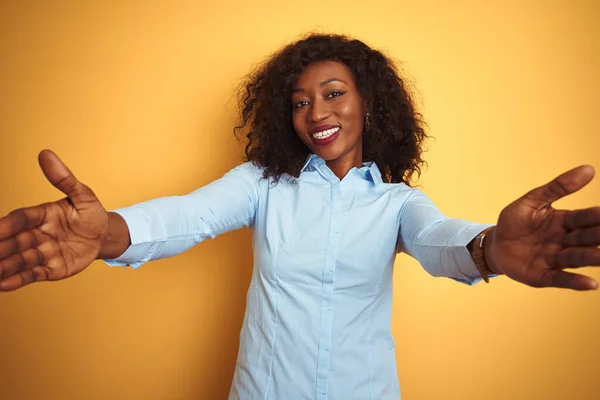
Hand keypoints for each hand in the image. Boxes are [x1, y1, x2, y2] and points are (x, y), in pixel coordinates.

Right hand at [0, 150, 108, 291]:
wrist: (105, 236)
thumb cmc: (91, 213)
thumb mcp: (83, 195)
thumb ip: (64, 178)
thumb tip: (46, 153)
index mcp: (42, 215)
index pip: (21, 219)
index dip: (8, 225)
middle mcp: (37, 234)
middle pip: (15, 241)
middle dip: (1, 248)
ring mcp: (42, 252)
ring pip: (20, 260)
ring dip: (4, 266)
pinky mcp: (50, 269)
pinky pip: (32, 274)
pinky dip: (18, 280)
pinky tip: (4, 284)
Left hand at [486, 165, 599, 290]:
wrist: (494, 244)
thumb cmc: (515, 221)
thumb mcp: (532, 201)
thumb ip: (557, 187)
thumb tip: (588, 168)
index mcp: (564, 222)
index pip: (584, 218)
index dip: (597, 216)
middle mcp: (564, 241)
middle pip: (585, 238)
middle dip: (599, 236)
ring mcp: (554, 259)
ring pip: (576, 258)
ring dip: (591, 257)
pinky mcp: (543, 275)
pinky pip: (561, 278)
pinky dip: (574, 281)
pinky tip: (591, 283)